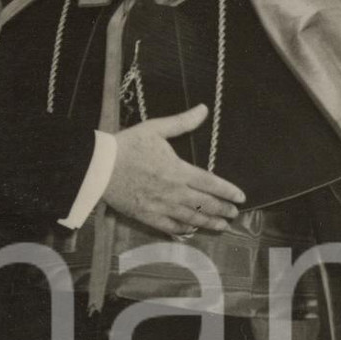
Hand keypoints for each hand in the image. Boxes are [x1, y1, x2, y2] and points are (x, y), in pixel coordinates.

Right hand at [106, 104, 245, 234]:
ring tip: (222, 226)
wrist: (99, 168)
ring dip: (209, 223)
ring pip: (192, 218)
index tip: (240, 197)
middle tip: (234, 214)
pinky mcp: (148, 216)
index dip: (228, 191)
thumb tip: (203, 109)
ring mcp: (162, 206)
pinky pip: (171, 226)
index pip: (212, 183)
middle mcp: (174, 192)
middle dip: (223, 209)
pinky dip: (184, 229)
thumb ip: (182, 122)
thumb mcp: (155, 129)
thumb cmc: (127, 146)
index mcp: (179, 170)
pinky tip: (192, 230)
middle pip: (206, 204)